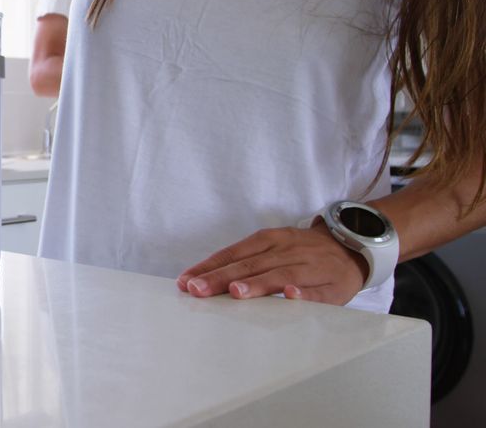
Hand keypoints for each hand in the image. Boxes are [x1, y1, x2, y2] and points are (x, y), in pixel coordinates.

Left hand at [176, 221, 369, 304]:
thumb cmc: (301, 252)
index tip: (186, 281)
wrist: (352, 245)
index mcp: (270, 240)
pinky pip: (318, 291)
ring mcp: (310, 266)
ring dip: (257, 284)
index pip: (234, 253)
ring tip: (235, 292)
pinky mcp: (333, 284)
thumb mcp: (272, 246)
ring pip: (281, 275)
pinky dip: (305, 294)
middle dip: (221, 278)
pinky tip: (290, 297)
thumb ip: (242, 260)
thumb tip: (202, 277)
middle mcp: (287, 250)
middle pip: (250, 265)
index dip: (209, 267)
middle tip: (198, 289)